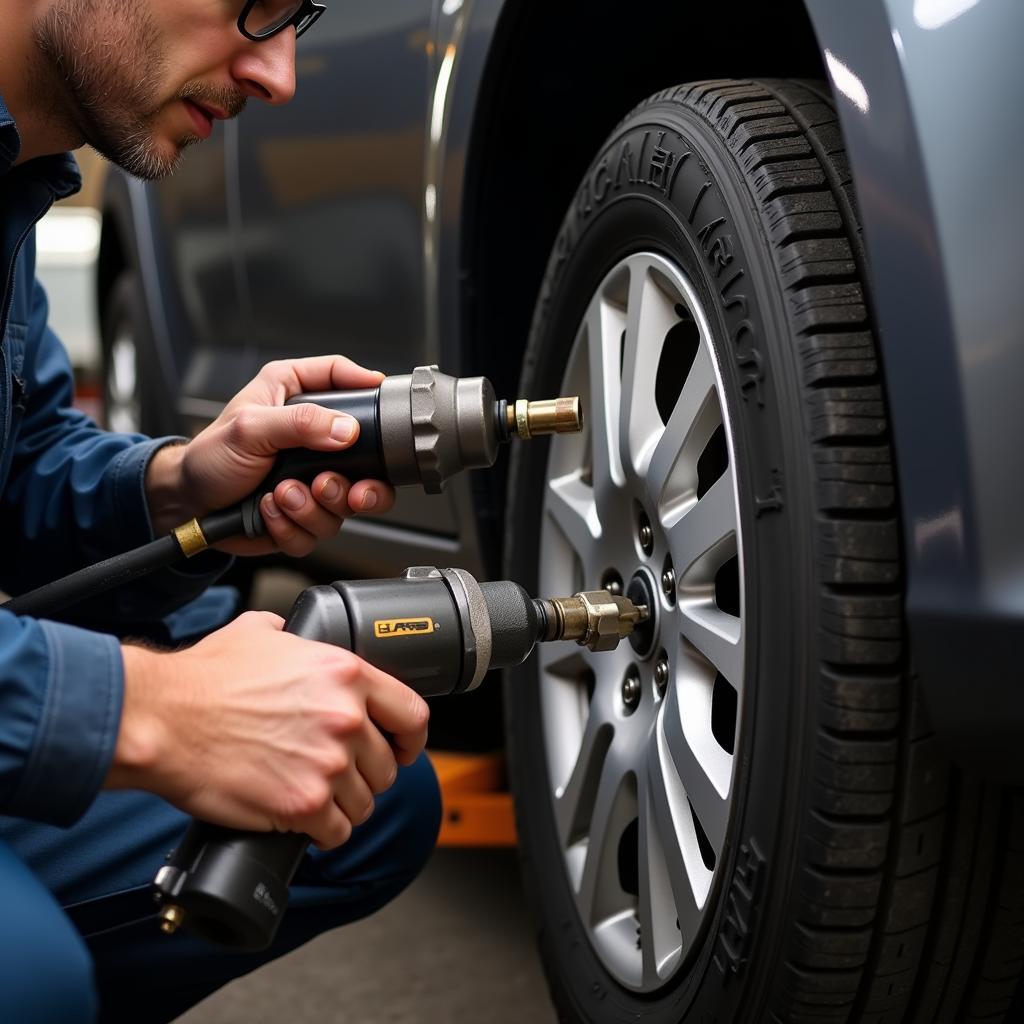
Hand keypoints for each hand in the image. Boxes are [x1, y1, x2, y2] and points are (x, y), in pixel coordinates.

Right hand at [109, 612, 429, 848]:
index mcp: (345, 674)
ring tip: (317, 799)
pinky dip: (323, 832)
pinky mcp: (303, 804)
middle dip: (365, 775)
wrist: (163, 718)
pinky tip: (305, 821)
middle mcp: (345, 718)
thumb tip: (299, 639)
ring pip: (365, 802)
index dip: (410, 738)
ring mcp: (328, 763)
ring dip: (344, 805)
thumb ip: (296, 638)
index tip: (402, 748)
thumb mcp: (260, 633)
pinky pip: (336, 832)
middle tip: (338, 776)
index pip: (412, 714)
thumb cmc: (203, 678)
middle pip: (386, 766)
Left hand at [145, 356, 395, 555]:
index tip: (383, 401)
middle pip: (370, 456)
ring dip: (313, 507)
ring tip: (281, 495)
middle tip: (327, 485)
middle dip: (358, 483)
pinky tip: (270, 512)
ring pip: (347, 504)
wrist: (189, 507)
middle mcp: (313, 438)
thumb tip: (346, 429)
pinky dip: (294, 526)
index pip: (343, 377)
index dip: (368, 386)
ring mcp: (315, 480)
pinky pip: (322, 530)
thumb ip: (299, 423)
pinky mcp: (308, 514)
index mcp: (297, 398)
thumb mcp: (249, 427)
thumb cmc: (209, 457)